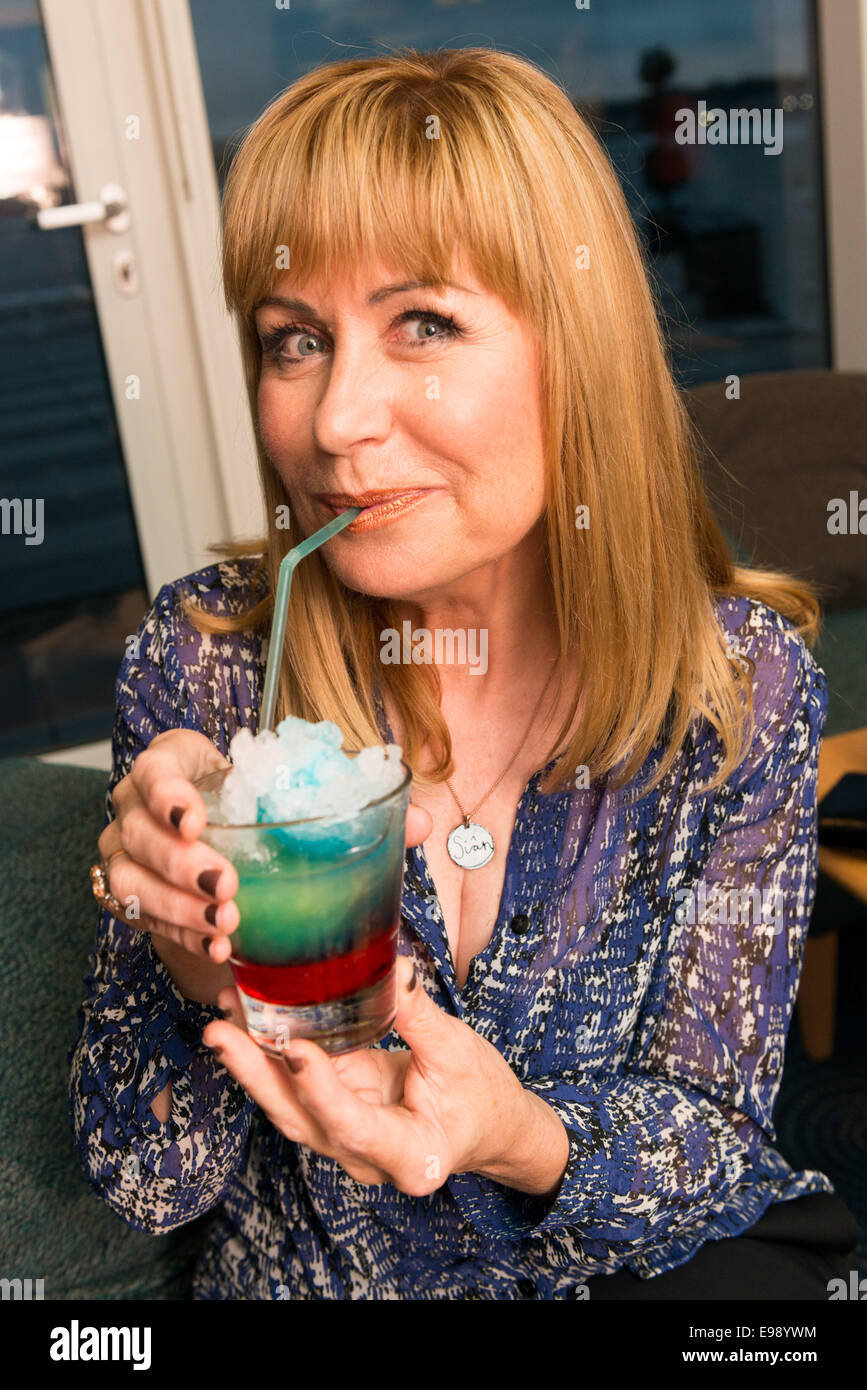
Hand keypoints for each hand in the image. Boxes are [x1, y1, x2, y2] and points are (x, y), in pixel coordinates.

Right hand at [98, 730, 432, 1004]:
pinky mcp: (132, 897)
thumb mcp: (297, 799)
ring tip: (226, 926)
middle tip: (228, 887)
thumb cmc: (263, 813)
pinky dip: (179, 935)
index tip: (198, 819)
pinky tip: (217, 948)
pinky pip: (141, 920)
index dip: (168, 791)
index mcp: (176, 765)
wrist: (225, 847)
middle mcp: (139, 806)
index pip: (155, 766)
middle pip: (138, 830)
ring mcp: (127, 853)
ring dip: (178, 907)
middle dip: (181, 864)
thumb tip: (419, 821)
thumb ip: (352, 805)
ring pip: (130, 881)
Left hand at [202, 956, 534, 1194]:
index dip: (320, 1089)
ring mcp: (345, 1142)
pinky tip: (246, 1022)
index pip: (353, 1125)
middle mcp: (366, 1159)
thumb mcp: (459, 1053)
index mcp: (410, 1154)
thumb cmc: (481, 1096)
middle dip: (257, 1075)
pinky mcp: (335, 1116)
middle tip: (220, 1032)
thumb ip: (420, 1016)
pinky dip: (269, 1057)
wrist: (489, 1127)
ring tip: (222, 1018)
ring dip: (252, 1065)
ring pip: (289, 1107)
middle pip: (302, 1120)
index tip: (295, 1049)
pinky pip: (295, 1089)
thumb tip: (391, 967)